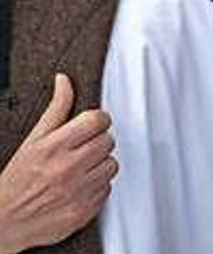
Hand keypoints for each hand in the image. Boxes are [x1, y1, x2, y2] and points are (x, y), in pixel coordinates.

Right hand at [0, 75, 117, 253]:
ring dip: (100, 164)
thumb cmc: (17, 179)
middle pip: (108, 140)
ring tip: (80, 168)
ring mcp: (79, 190)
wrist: (5, 221)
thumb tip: (64, 81)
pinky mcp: (86, 209)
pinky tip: (80, 185)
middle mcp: (68, 168)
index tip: (92, 125)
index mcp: (54, 147)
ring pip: (112, 164)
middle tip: (81, 148)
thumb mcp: (32, 140)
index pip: (97, 120)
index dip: (97, 120)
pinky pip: (108, 187)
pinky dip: (97, 186)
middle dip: (97, 142)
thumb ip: (55, 109)